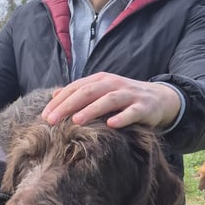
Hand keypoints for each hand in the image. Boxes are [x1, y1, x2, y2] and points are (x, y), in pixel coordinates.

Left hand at [42, 73, 181, 128]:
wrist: (159, 99)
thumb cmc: (124, 99)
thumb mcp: (101, 93)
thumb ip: (80, 93)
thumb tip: (54, 95)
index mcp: (101, 80)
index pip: (76, 88)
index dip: (60, 101)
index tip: (44, 116)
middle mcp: (114, 84)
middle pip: (88, 92)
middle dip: (68, 105)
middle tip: (52, 120)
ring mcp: (130, 95)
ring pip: (109, 99)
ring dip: (92, 110)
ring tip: (76, 121)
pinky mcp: (144, 107)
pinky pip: (132, 112)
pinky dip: (122, 117)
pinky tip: (111, 124)